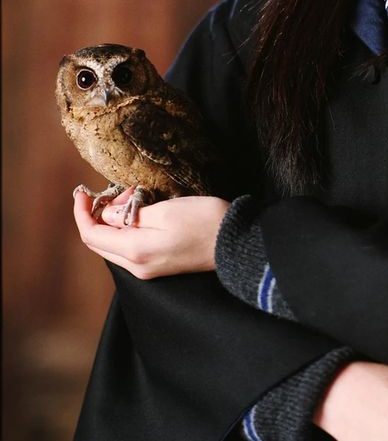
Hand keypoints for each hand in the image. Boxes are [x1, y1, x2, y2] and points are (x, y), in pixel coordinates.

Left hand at [73, 188, 229, 278]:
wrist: (234, 243)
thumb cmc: (203, 222)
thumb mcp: (166, 209)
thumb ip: (132, 213)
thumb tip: (109, 214)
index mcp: (135, 251)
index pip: (91, 235)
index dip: (82, 212)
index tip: (82, 192)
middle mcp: (136, 266)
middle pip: (98, 243)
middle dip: (97, 215)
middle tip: (115, 191)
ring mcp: (147, 269)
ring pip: (112, 245)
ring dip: (112, 221)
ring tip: (132, 197)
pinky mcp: (157, 266)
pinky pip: (128, 248)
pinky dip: (124, 229)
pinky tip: (138, 213)